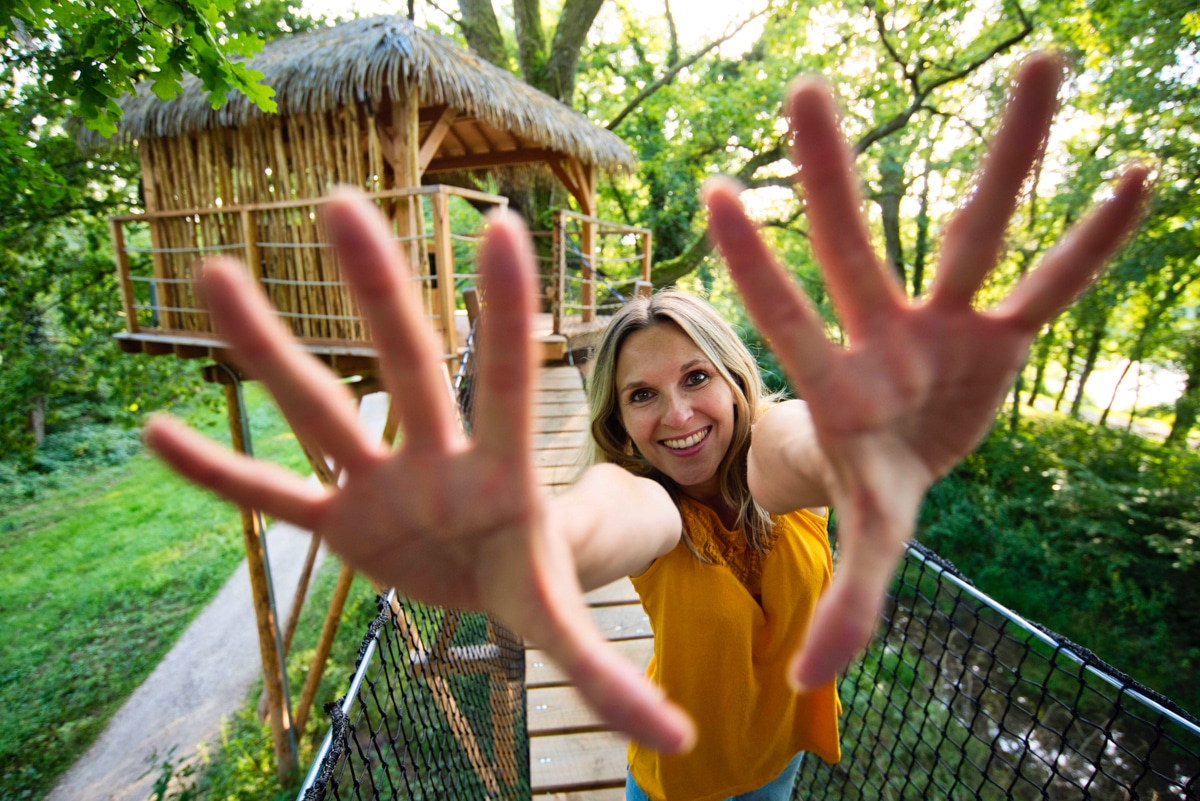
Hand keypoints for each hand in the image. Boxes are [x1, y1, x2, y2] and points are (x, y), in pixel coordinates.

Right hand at [144, 191, 693, 752]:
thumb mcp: (559, 625)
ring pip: (320, 414)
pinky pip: (271, 500)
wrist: (483, 579)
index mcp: (500, 473)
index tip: (501, 228)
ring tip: (219, 276)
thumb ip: (606, 674)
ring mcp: (378, 487)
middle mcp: (434, 460)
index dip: (503, 316)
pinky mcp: (336, 526)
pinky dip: (221, 477)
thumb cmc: (528, 579)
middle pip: (405, 367)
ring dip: (270, 352)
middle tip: (339, 205)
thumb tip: (675, 737)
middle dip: (377, 292)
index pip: (504, 383)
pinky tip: (157, 435)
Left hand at [704, 53, 1147, 690]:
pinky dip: (1090, 240)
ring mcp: (944, 325)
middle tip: (805, 87)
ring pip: (970, 231)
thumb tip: (807, 683)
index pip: (783, 316)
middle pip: (853, 247)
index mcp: (834, 382)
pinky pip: (1050, 283)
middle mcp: (882, 334)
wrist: (909, 461)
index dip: (752, 264)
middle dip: (832, 174)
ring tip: (1043, 59)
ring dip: (1008, 155)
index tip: (711, 190)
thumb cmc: (873, 490)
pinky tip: (1133, 174)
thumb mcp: (869, 548)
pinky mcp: (1000, 335)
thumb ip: (846, 604)